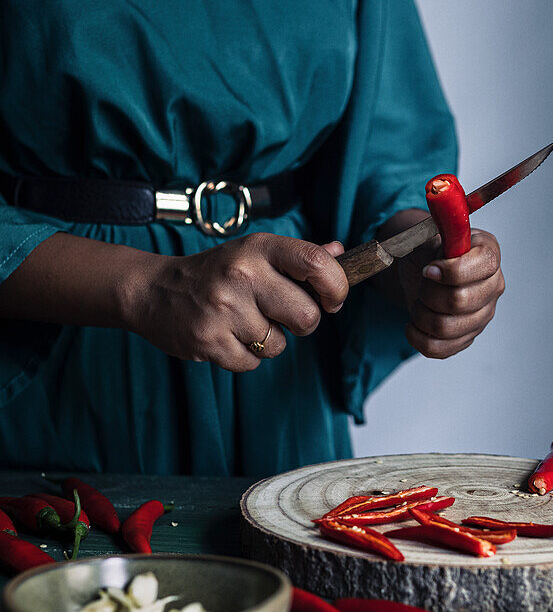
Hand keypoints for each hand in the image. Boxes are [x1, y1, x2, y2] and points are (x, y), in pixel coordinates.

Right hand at [125, 232, 347, 371]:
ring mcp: (224, 308)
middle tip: (280, 316)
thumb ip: (298, 257)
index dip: (336, 287)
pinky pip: (252, 363)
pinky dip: (244, 356)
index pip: (317, 264)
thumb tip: (340, 254)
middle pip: (307, 317)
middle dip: (302, 325)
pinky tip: (226, 336)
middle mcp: (242, 274)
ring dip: (268, 342)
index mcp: (259, 248)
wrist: (152, 291)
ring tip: (241, 323)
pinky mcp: (209, 340)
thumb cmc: (215, 273)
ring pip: (279, 346)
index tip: (331, 299)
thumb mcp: (254, 254)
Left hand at [381, 214, 503, 358]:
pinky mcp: (466, 338)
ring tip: (417, 301)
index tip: (428, 268)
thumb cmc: (429, 251)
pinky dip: (418, 338)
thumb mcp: (432, 231)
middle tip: (420, 283)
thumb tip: (441, 191)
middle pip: (461, 302)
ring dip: (420, 315)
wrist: (420, 273)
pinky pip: (440, 348)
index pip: (482, 267)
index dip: (451, 271)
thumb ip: (442, 218)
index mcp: (489, 255)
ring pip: (447, 328)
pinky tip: (413, 324)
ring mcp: (481, 316)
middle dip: (428, 294)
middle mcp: (493, 287)